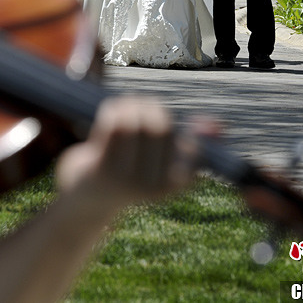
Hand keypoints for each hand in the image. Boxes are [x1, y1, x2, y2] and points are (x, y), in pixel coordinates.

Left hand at [55, 97, 193, 215]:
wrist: (85, 199)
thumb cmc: (130, 174)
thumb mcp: (164, 161)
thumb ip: (191, 143)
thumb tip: (217, 125)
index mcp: (174, 185)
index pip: (194, 148)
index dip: (182, 126)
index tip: (164, 120)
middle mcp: (154, 186)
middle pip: (162, 128)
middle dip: (152, 108)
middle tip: (142, 105)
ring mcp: (127, 179)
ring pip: (137, 123)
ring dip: (131, 106)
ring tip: (125, 106)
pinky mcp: (102, 169)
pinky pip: (115, 125)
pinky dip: (114, 110)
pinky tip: (110, 111)